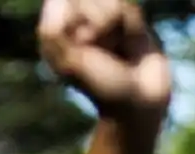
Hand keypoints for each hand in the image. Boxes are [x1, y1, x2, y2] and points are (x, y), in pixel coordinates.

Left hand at [38, 0, 170, 124]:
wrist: (141, 102)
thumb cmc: (102, 86)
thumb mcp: (69, 60)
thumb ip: (54, 28)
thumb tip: (69, 0)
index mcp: (58, 31)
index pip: (59, 1)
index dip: (74, 20)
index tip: (80, 46)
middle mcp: (80, 22)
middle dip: (97, 24)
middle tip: (102, 52)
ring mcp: (105, 21)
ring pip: (110, 1)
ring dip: (114, 28)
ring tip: (119, 50)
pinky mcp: (129, 22)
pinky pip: (129, 9)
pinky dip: (132, 27)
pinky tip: (132, 46)